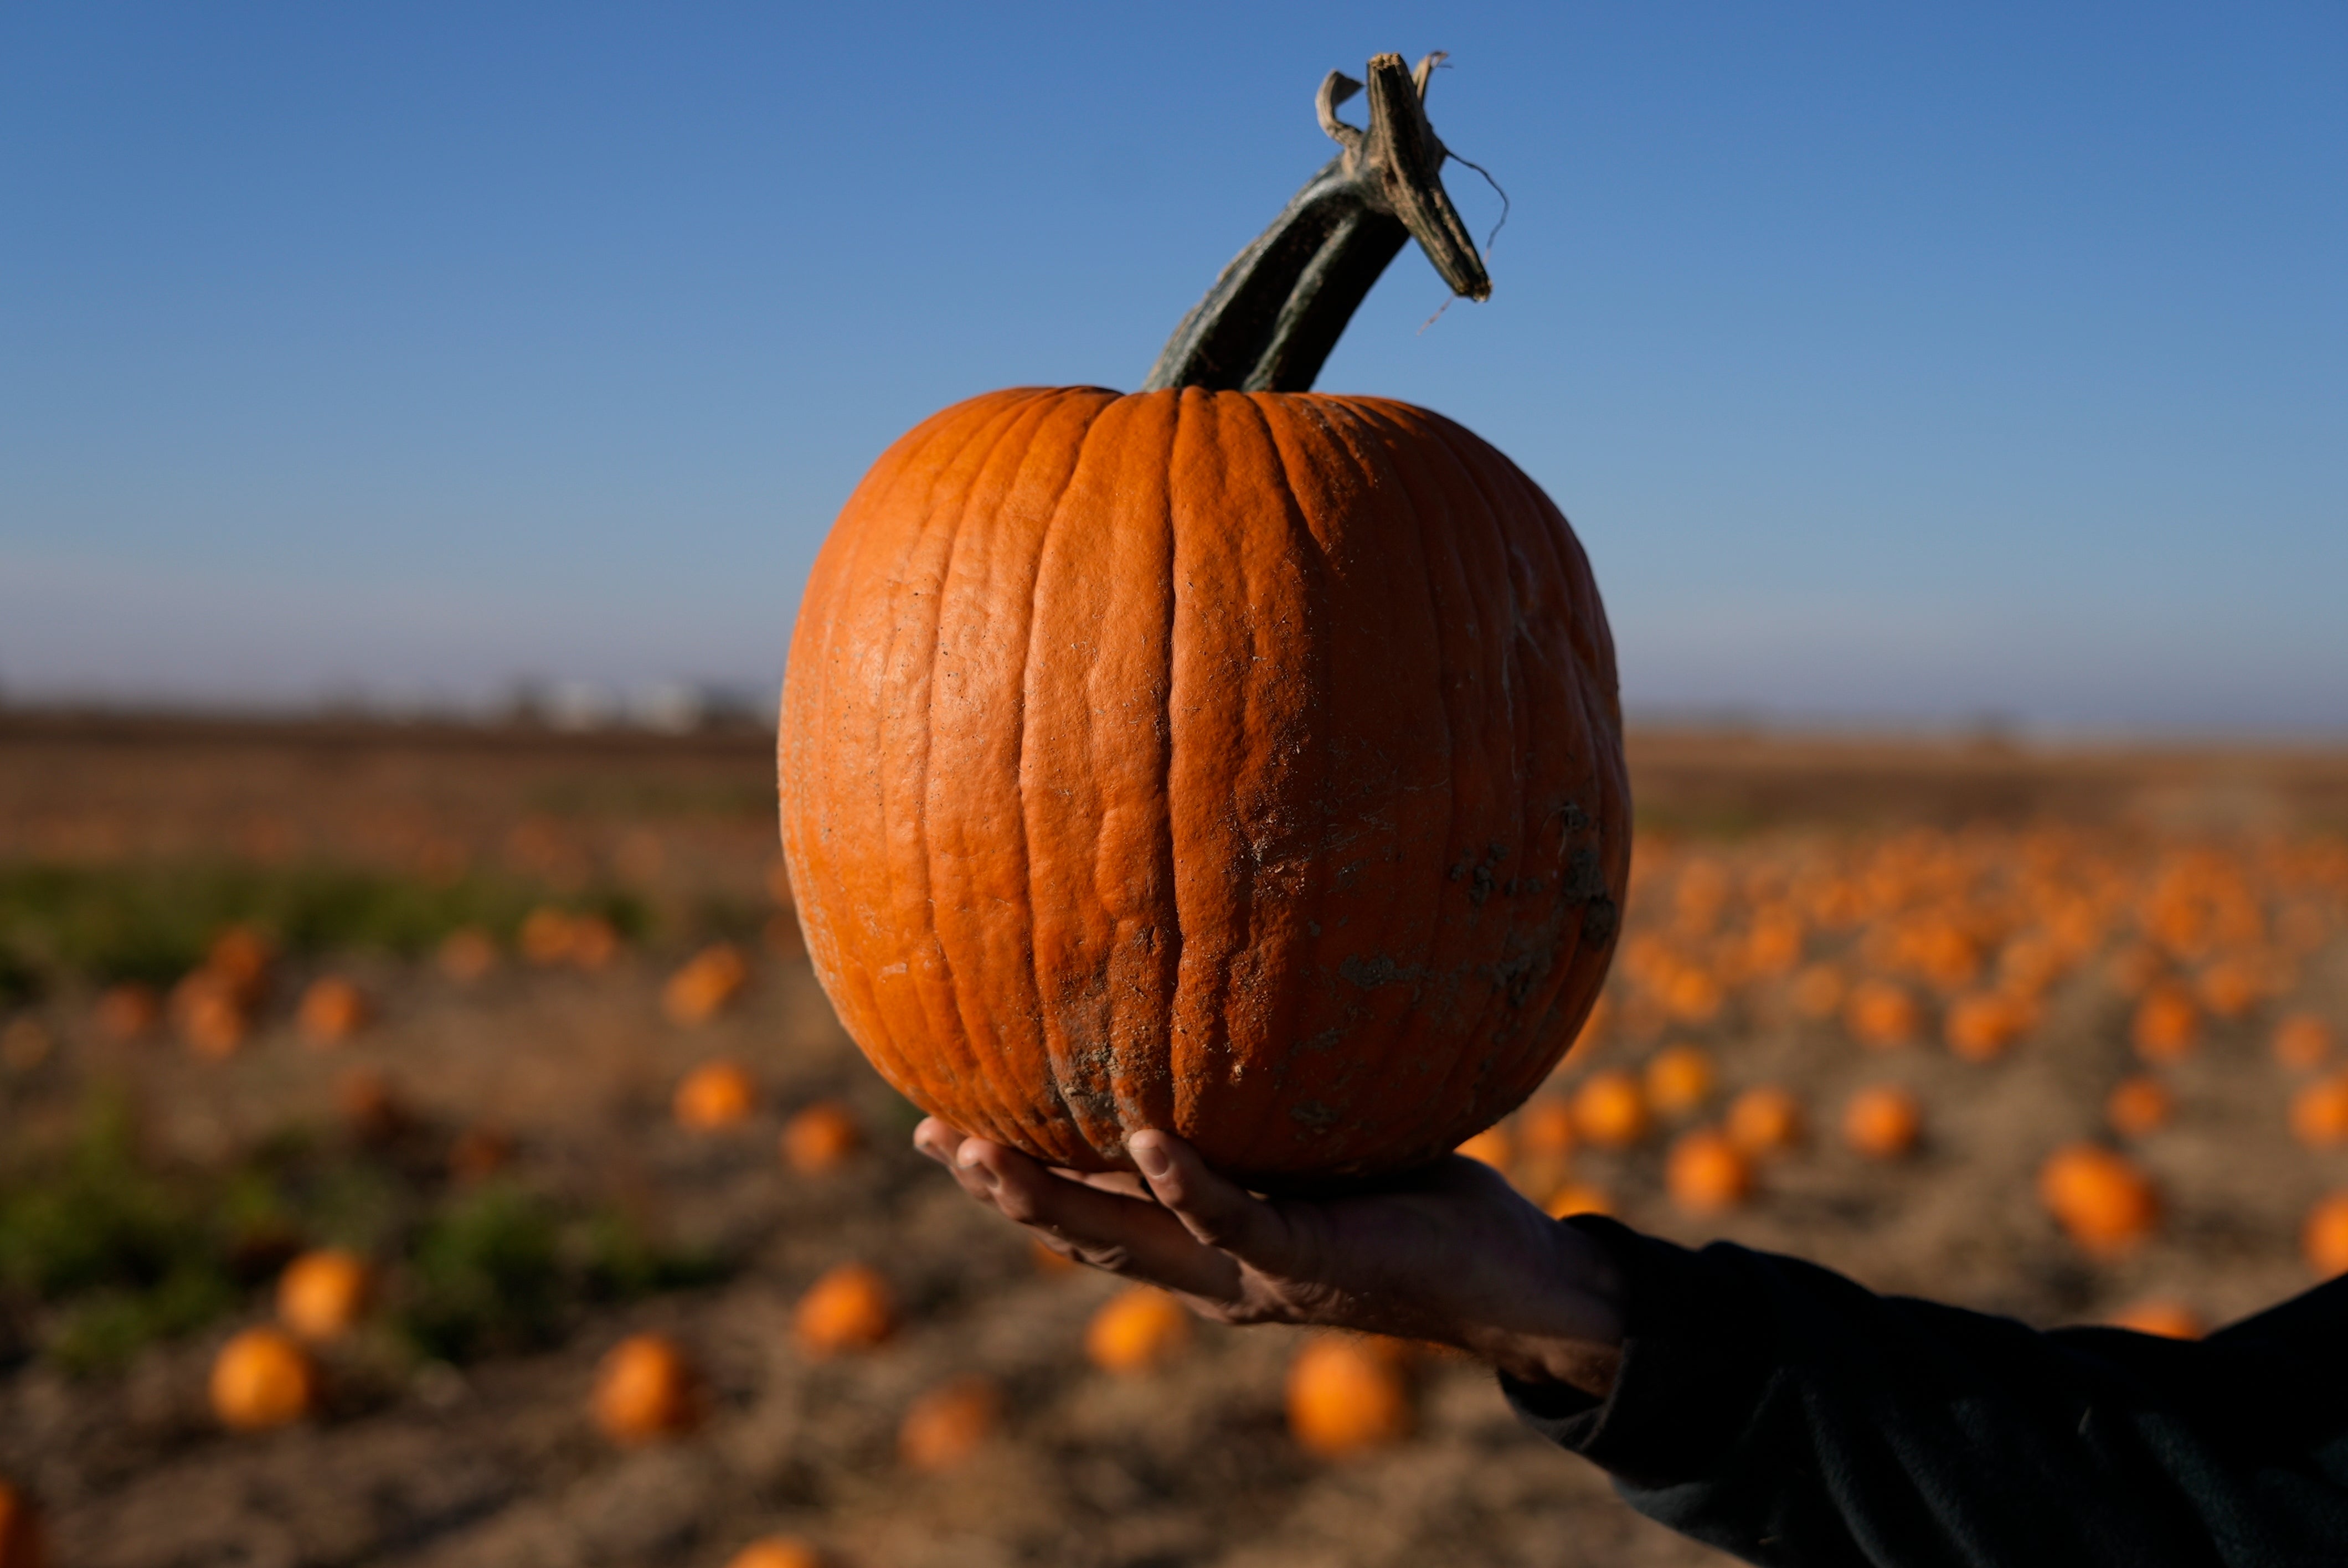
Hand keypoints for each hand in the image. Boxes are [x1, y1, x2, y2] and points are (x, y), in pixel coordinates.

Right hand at [913, 1119, 1626, 1397]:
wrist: (1512, 1283)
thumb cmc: (1425, 1197)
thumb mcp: (1326, 1139)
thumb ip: (1275, 1092)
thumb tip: (1242, 984)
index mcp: (1207, 1240)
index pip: (1091, 1204)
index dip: (1013, 1171)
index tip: (937, 1120)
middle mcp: (1211, 1270)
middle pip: (1079, 1232)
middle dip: (1000, 1189)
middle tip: (926, 1134)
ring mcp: (1252, 1276)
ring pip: (1126, 1242)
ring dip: (1049, 1202)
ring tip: (982, 1150)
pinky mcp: (1305, 1263)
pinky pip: (1229, 1220)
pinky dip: (1182, 1180)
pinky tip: (1143, 1136)